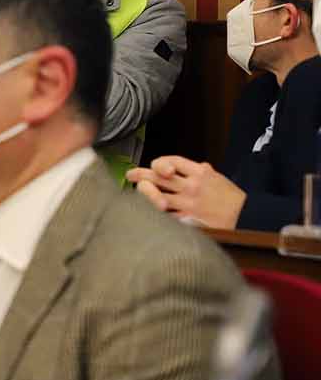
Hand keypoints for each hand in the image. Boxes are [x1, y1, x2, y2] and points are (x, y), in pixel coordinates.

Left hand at [126, 156, 246, 227]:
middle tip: (131, 175)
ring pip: (158, 195)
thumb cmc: (234, 200)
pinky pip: (166, 215)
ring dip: (144, 192)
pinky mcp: (187, 219)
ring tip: (134, 190)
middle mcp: (191, 186)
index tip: (154, 167)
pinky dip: (155, 212)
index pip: (173, 161)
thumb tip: (199, 166)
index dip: (160, 162)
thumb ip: (205, 172)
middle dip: (142, 174)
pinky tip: (145, 211)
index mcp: (200, 173)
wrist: (248, 217)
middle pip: (159, 177)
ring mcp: (187, 203)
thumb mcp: (220, 179)